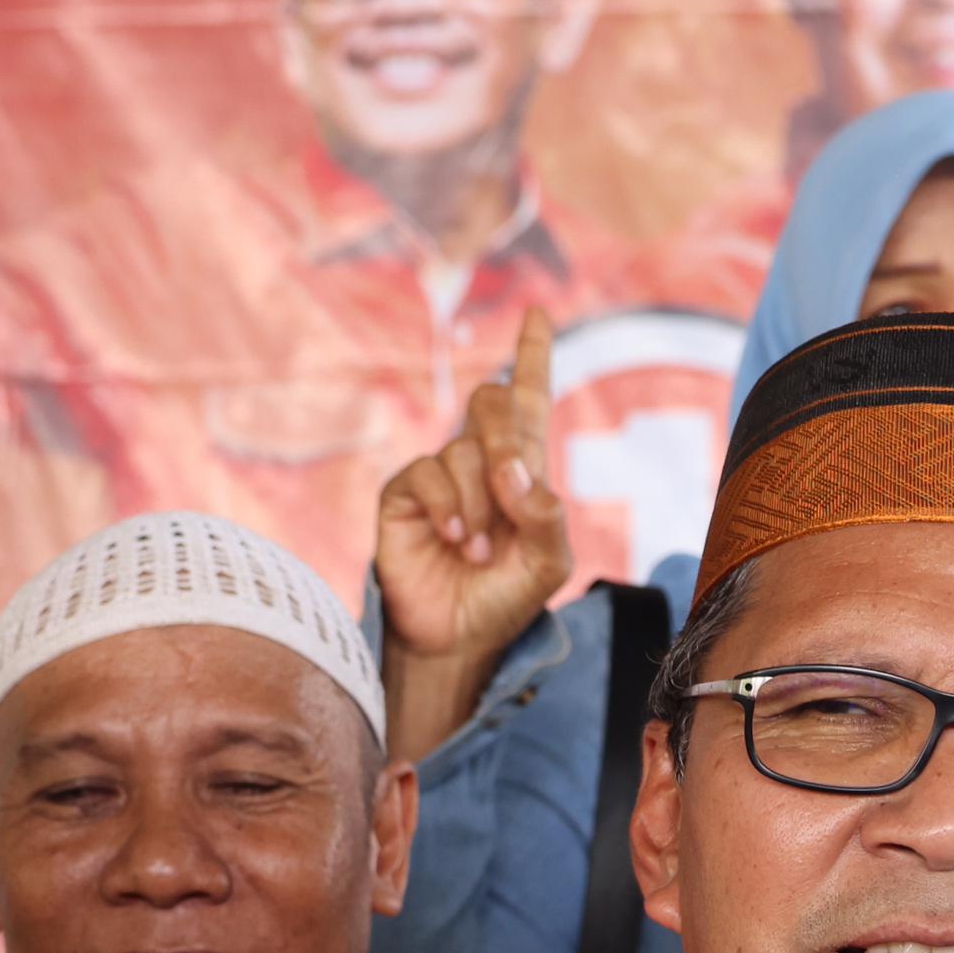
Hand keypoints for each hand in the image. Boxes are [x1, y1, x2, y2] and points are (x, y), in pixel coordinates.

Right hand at [378, 310, 574, 764]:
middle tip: (511, 487)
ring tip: (480, 550)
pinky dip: (449, 506)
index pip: (529, 399)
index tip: (538, 313)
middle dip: (505, 440)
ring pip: (463, 451)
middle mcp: (479, 462)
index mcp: (522, 469)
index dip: (533, 355)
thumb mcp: (550, 562)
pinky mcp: (403, 494)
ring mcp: (439, 475)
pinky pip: (427, 473)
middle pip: (492, 402)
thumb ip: (546, 514)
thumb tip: (514, 470)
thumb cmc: (506, 599)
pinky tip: (456, 538)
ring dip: (481, 503)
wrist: (458, 639)